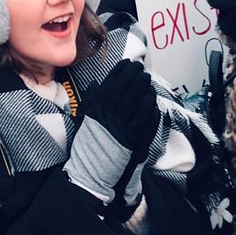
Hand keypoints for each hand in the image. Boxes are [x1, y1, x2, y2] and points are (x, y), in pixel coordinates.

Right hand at [64, 61, 159, 205]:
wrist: (91, 171)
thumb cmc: (87, 145)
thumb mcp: (84, 119)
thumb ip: (90, 100)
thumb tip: (93, 83)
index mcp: (94, 108)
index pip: (109, 83)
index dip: (119, 71)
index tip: (127, 63)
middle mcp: (106, 115)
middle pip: (123, 89)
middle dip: (132, 75)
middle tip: (140, 67)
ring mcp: (119, 126)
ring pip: (133, 101)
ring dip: (141, 87)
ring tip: (146, 78)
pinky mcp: (130, 139)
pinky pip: (142, 119)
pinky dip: (147, 106)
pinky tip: (151, 97)